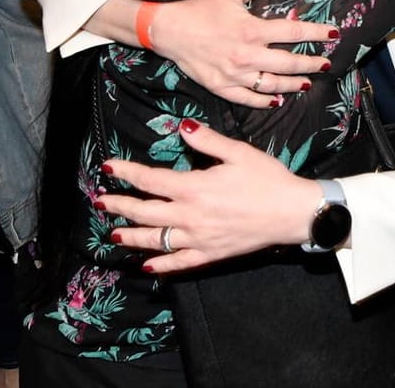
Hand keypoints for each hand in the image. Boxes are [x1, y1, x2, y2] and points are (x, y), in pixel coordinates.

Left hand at [100, 119, 317, 271]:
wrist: (292, 212)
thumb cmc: (267, 179)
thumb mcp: (239, 152)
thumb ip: (207, 140)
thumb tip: (181, 128)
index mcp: (194, 187)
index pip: (150, 179)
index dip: (127, 173)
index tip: (109, 168)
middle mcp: (190, 215)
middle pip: (145, 211)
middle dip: (119, 205)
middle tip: (101, 201)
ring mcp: (198, 238)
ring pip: (156, 239)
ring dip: (132, 236)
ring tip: (114, 233)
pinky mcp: (210, 253)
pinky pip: (180, 262)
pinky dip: (162, 264)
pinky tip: (148, 265)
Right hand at [149, 0, 335, 107]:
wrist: (169, 30)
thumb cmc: (201, 8)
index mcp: (252, 30)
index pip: (294, 33)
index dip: (317, 34)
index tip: (334, 34)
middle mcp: (247, 56)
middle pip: (289, 63)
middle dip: (311, 63)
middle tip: (326, 63)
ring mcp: (235, 75)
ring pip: (273, 85)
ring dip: (293, 84)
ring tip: (307, 83)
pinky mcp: (222, 88)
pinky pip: (249, 99)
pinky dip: (265, 101)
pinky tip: (277, 99)